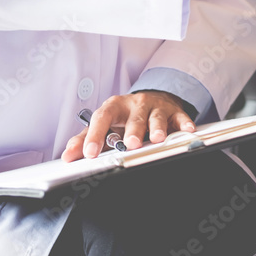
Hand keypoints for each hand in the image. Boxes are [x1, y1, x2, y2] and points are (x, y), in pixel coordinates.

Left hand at [62, 91, 195, 161]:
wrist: (153, 99)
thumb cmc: (126, 116)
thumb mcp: (106, 124)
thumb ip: (86, 139)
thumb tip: (68, 156)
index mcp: (114, 106)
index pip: (102, 118)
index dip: (95, 135)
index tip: (89, 152)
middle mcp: (135, 104)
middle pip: (133, 117)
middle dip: (132, 131)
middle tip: (130, 144)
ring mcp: (156, 106)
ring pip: (156, 117)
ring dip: (157, 128)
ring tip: (156, 139)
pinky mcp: (174, 111)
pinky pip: (180, 117)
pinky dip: (184, 123)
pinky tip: (187, 130)